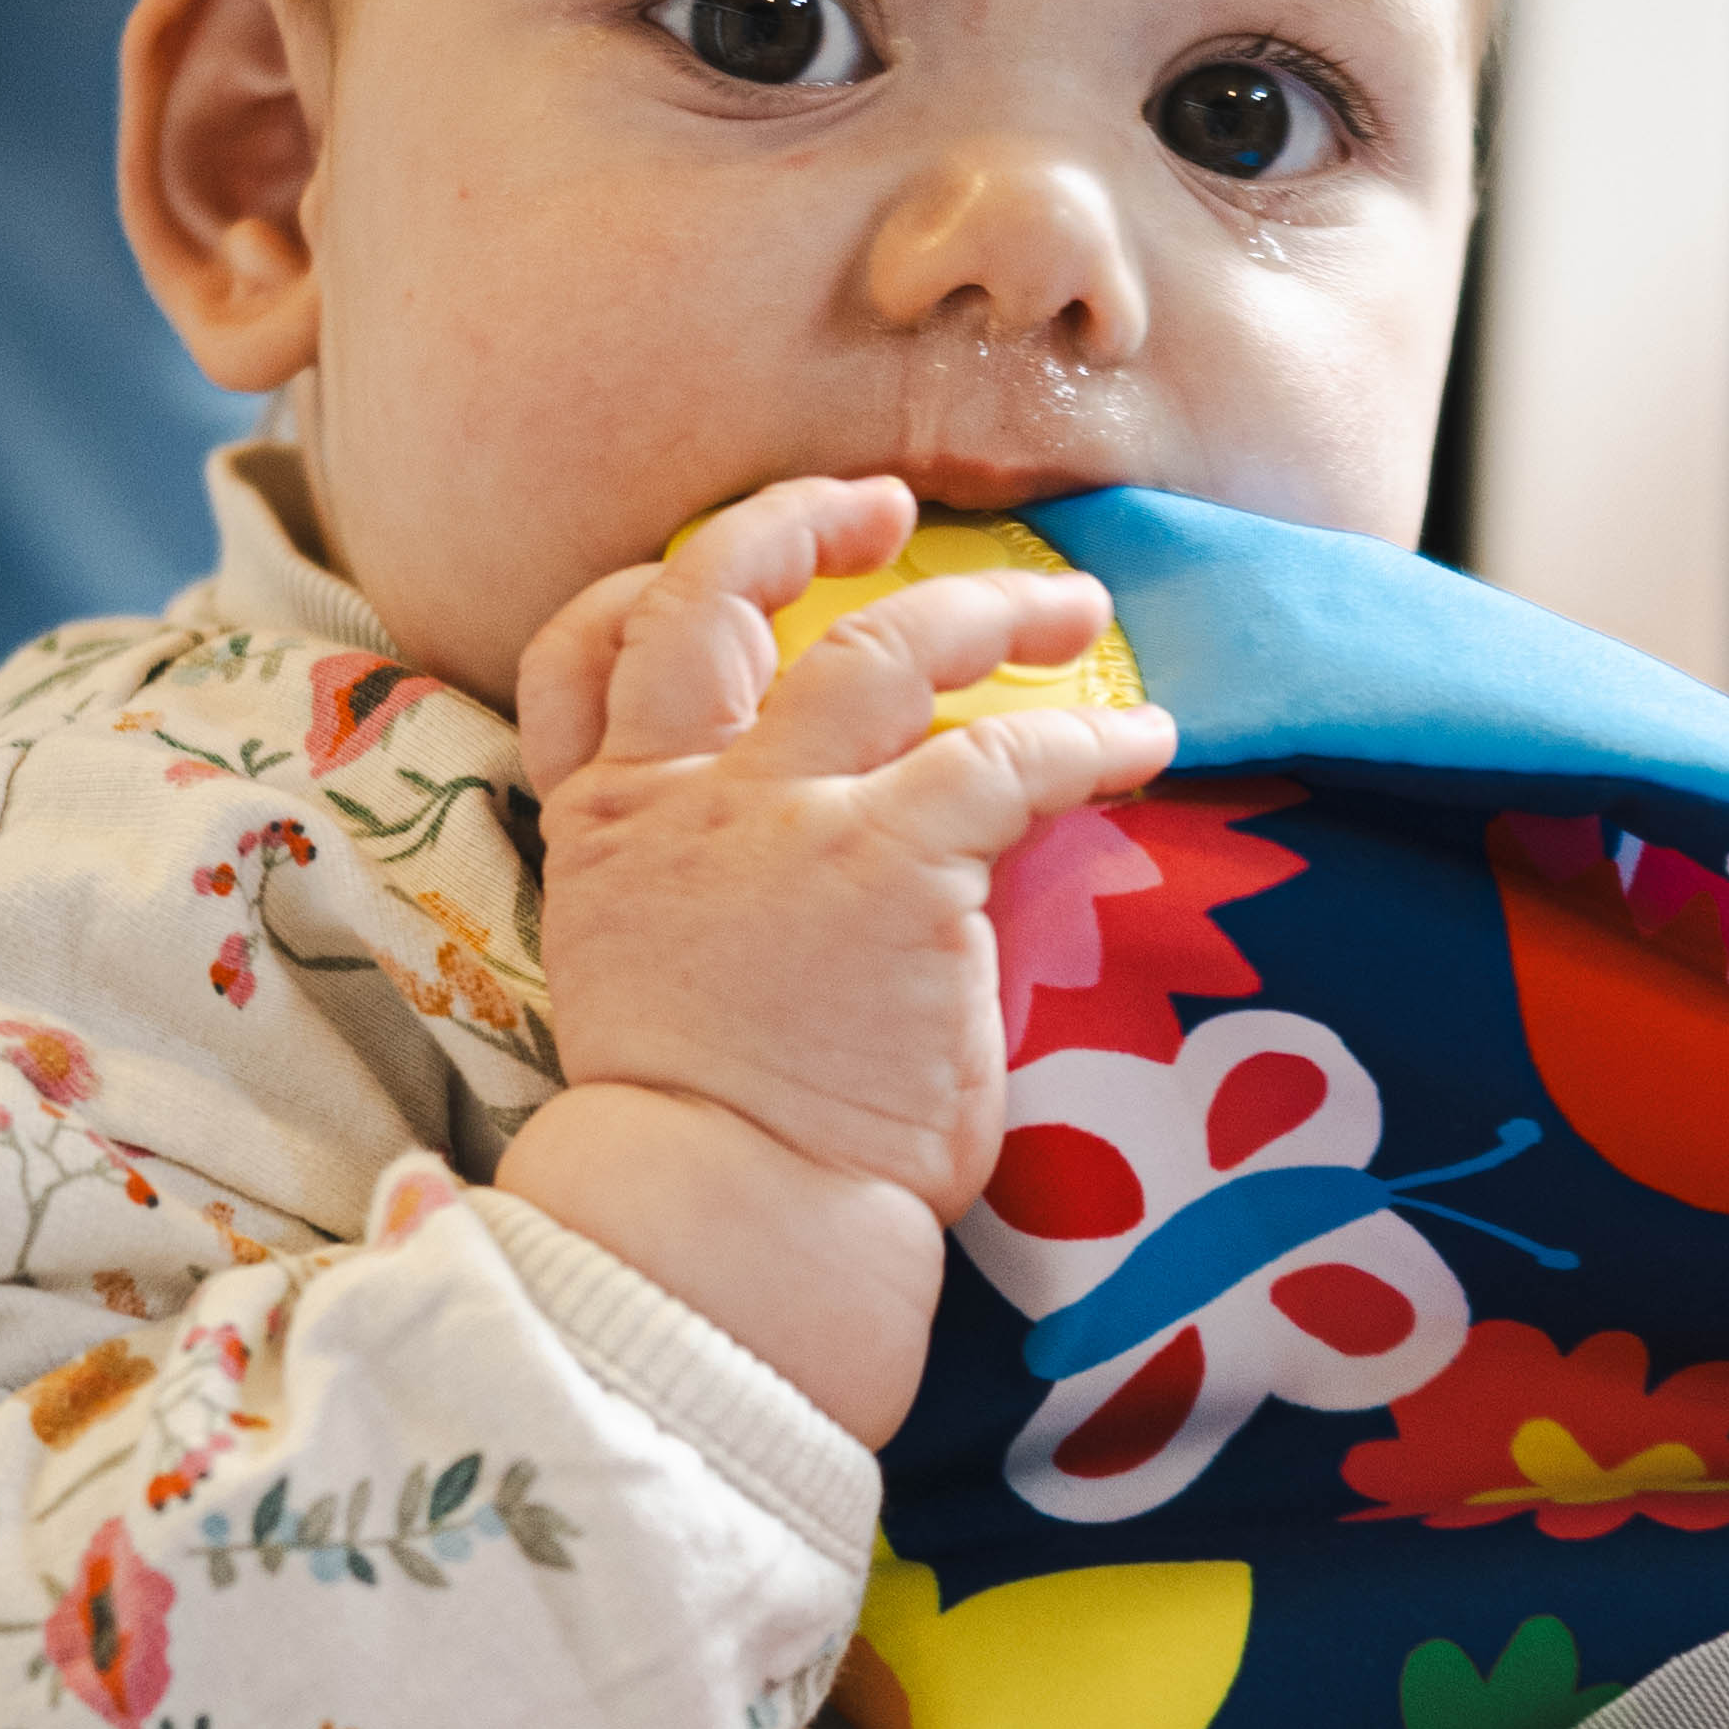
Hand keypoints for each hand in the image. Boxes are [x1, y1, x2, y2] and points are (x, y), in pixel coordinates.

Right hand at [499, 481, 1169, 1438]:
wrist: (736, 1219)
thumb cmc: (713, 1140)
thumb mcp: (652, 985)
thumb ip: (696, 897)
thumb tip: (795, 876)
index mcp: (604, 831)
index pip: (585, 654)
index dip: (653, 588)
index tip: (729, 570)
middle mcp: (679, 801)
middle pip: (712, 595)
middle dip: (797, 523)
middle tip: (888, 508)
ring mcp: (784, 822)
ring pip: (887, 646)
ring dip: (991, 608)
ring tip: (1074, 607)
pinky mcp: (896, 864)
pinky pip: (1007, 757)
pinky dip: (1089, 737)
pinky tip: (1144, 741)